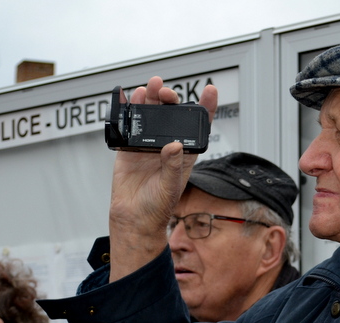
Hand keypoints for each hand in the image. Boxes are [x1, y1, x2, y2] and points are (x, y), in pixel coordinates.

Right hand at [109, 76, 217, 281]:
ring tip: (150, 87)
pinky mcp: (129, 148)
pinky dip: (130, 111)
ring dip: (151, 99)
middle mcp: (166, 146)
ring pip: (151, 115)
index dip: (205, 107)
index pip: (198, 127)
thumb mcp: (170, 187)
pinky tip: (130, 98)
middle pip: (171, 115)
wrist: (133, 218)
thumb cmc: (157, 207)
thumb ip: (172, 166)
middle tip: (165, 92)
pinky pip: (130, 125)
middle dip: (170, 99)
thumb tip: (174, 145)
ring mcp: (147, 145)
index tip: (210, 90)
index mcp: (184, 154)